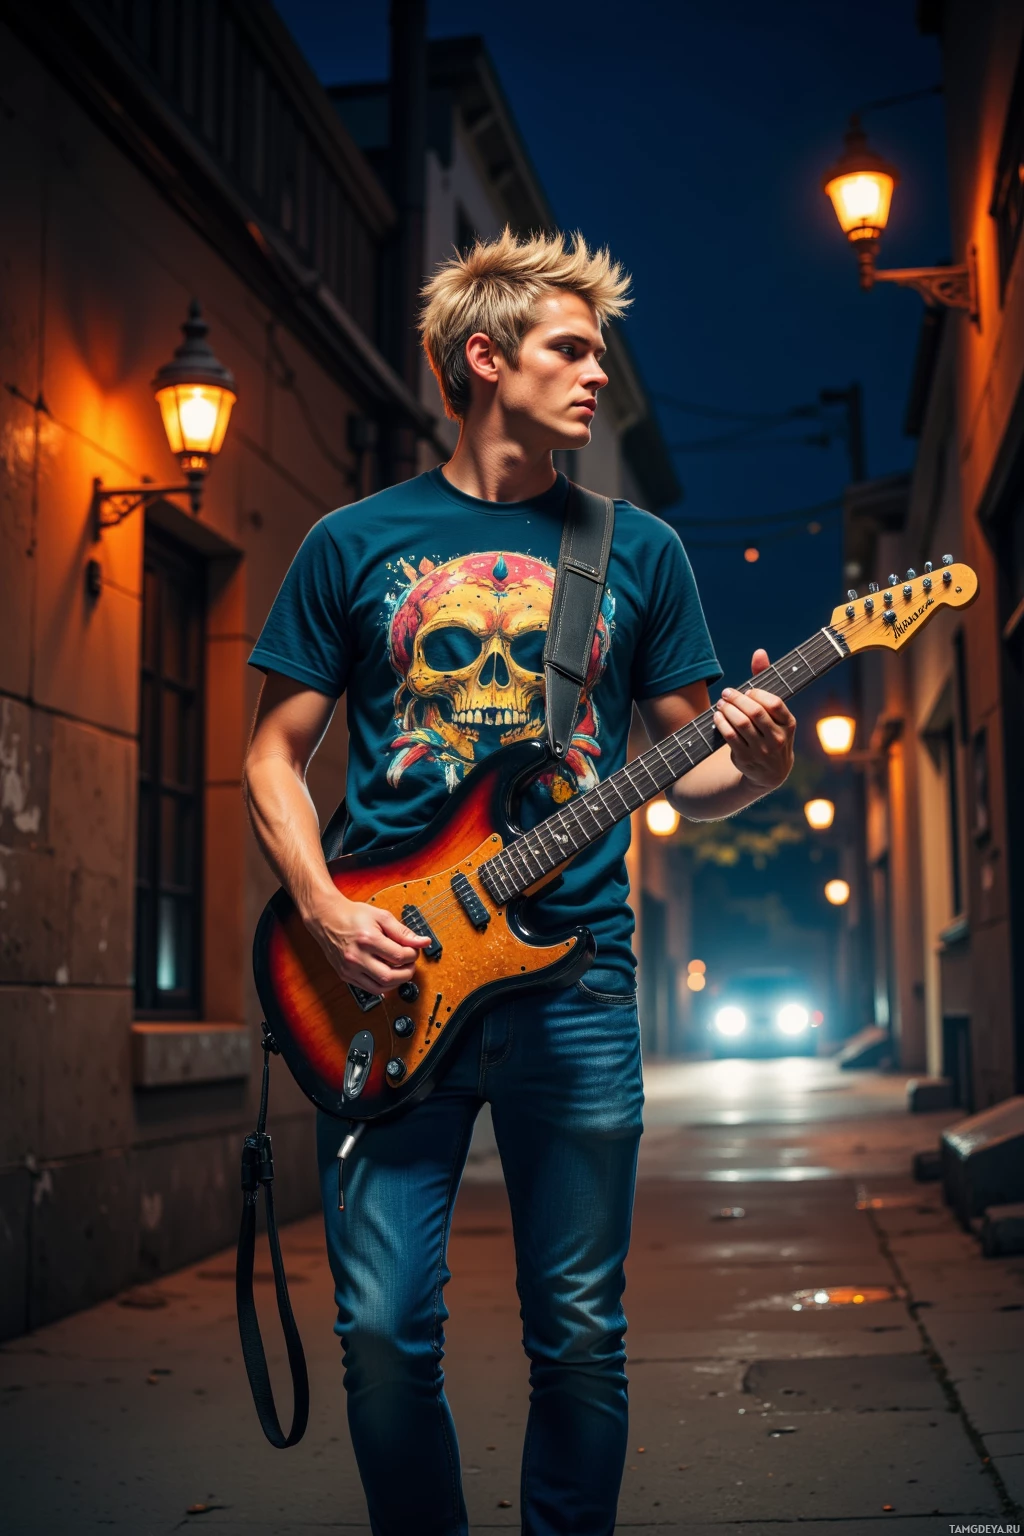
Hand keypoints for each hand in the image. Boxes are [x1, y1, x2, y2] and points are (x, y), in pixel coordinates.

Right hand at [305, 891, 430, 992]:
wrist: (327, 918)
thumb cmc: (353, 915)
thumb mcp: (381, 917)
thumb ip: (403, 931)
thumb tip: (423, 942)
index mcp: (367, 939)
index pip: (399, 956)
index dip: (412, 955)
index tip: (413, 950)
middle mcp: (357, 957)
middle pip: (390, 976)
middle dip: (407, 972)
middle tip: (410, 964)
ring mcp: (350, 968)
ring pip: (380, 987)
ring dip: (396, 982)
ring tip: (400, 970)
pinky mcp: (345, 975)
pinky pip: (369, 989)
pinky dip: (382, 985)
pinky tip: (387, 975)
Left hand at [713, 649, 794, 791]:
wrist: (771, 771)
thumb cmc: (771, 731)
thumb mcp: (775, 711)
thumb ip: (766, 680)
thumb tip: (759, 652)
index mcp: (789, 724)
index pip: (774, 703)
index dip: (757, 694)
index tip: (748, 691)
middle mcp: (778, 738)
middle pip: (755, 713)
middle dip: (737, 699)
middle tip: (727, 693)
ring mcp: (762, 751)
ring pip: (741, 724)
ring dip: (727, 710)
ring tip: (721, 703)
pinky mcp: (746, 758)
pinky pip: (730, 737)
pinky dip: (721, 724)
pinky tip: (717, 716)